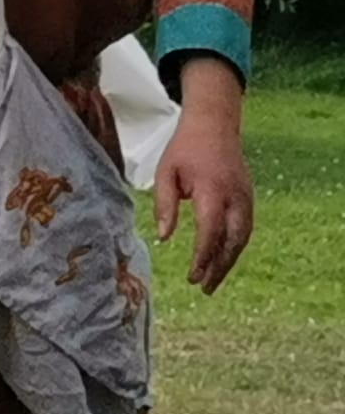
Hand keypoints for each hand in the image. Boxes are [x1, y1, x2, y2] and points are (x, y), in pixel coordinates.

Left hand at [154, 57, 253, 294]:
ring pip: (242, 238)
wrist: (214, 125)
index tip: (192, 276)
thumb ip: (165, 205)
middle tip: (203, 288)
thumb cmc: (185, 149)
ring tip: (211, 281)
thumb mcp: (166, 173)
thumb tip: (165, 239)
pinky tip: (221, 260)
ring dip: (228, 261)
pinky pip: (245, 229)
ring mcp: (246, 198)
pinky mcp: (249, 199)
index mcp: (213, 190)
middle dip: (219, 267)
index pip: (210, 231)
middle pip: (233, 241)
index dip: (203, 256)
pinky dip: (234, 247)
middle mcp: (236, 197)